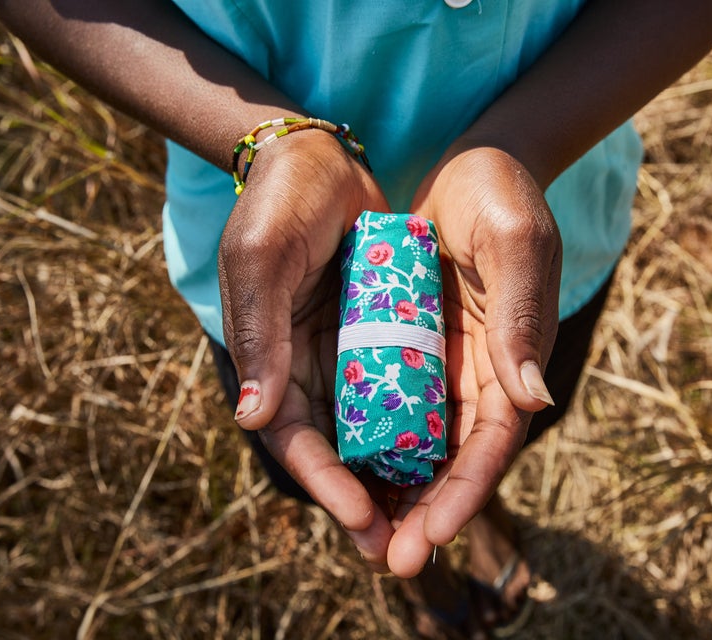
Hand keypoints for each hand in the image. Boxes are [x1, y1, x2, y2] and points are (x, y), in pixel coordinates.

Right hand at [217, 130, 394, 570]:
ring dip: (401, 482)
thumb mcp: (261, 258)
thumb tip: (257, 420)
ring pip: (377, 435)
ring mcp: (350, 356)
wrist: (321, 157)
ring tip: (435, 527)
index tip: (362, 521)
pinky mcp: (385, 338)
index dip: (327, 485)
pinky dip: (424, 431)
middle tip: (404, 551)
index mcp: (272, 361)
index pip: (298, 439)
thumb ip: (259, 333)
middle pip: (341, 453)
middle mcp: (311, 370)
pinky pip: (406, 394)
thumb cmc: (280, 202)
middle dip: (369, 502)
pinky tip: (454, 463)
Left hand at [386, 146, 562, 576]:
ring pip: (419, 442)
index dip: (467, 489)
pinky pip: (388, 401)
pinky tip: (343, 473)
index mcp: (512, 355)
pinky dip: (372, 440)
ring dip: (394, 490)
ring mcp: (442, 361)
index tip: (433, 535)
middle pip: (455, 456)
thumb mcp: (515, 241)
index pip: (493, 439)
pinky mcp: (408, 345)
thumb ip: (524, 314)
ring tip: (362, 535)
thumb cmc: (500, 193)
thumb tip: (531, 400)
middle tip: (391, 559)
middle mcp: (479, 371)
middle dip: (427, 510)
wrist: (469, 164)